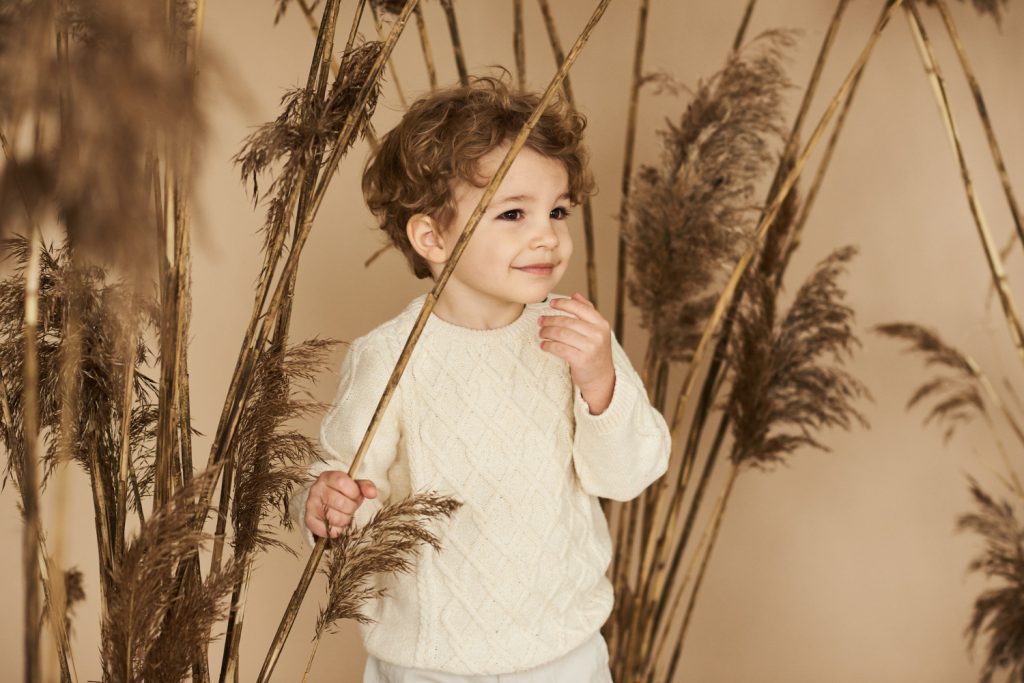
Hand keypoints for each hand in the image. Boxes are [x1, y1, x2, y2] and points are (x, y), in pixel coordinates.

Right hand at [305, 470, 377, 538]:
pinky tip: (336, 523)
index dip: (354, 492)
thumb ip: (365, 486)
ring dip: (345, 520)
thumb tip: (372, 493)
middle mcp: (316, 489)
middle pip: (341, 502)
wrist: (323, 501)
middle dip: (351, 508)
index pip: (343, 482)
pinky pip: (326, 530)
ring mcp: (310, 504)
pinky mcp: (308, 519)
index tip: (356, 495)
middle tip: (350, 507)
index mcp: (328, 477)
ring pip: (335, 518)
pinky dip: (336, 530)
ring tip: (344, 514)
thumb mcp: (354, 485)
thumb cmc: (342, 492)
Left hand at [539, 292, 614, 413]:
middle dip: (550, 320)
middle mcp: (598, 334)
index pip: (580, 308)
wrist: (601, 377)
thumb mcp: (596, 330)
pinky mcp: (581, 360)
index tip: (551, 304)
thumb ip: (587, 311)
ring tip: (541, 333)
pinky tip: (544, 345)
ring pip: (561, 334)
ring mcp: (590, 347)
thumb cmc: (595, 352)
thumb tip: (575, 294)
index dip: (563, 304)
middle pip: (567, 321)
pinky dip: (548, 346)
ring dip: (547, 332)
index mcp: (601, 324)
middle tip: (540, 321)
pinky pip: (559, 348)